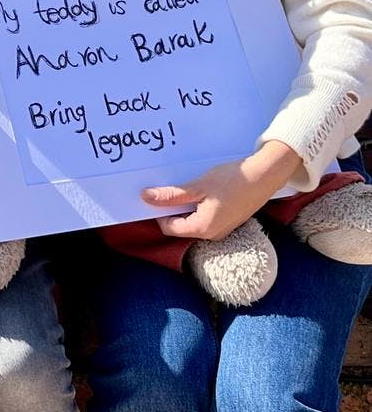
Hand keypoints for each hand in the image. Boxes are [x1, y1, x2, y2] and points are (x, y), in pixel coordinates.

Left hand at [142, 141, 302, 240]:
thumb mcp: (199, 186)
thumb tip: (146, 198)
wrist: (265, 176)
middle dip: (173, 208)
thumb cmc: (233, 180)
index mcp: (202, 229)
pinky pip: (205, 218)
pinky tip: (203, 190)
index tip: (158, 193)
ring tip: (190, 186)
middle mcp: (212, 235)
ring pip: (192, 221)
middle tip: (173, 187)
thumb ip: (172, 195)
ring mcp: (221, 230)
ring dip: (186, 206)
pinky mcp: (227, 222)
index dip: (160, 211)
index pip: (169, 227)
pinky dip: (198, 205)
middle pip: (180, 226)